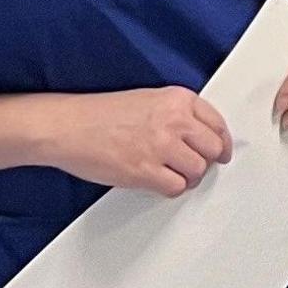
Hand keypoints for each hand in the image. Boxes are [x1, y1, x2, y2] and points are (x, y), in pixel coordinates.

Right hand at [50, 86, 233, 195]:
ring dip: (187, 177)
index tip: (221, 152)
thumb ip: (177, 114)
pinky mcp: (145, 171)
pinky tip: (157, 181)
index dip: (221, 143)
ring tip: (170, 173)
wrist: (65, 126)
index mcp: (177, 99)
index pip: (218, 124)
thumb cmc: (99, 114)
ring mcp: (160, 146)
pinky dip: (170, 188)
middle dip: (206, 161)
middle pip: (213, 149)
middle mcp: (174, 120)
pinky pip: (175, 187)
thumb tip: (202, 138)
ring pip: (197, 171)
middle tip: (194, 166)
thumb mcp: (148, 100)